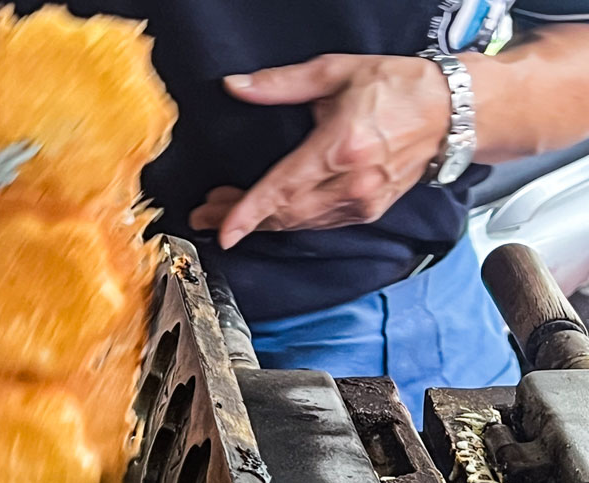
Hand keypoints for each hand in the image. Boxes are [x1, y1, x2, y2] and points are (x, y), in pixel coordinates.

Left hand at [189, 54, 451, 248]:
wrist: (455, 113)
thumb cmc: (401, 87)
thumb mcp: (337, 72)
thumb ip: (281, 84)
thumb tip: (237, 86)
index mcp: (341, 148)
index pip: (283, 188)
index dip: (248, 213)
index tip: (223, 231)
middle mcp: (351, 184)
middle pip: (283, 213)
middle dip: (239, 217)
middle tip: (205, 214)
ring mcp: (361, 203)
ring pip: (297, 223)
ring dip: (260, 221)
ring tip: (225, 212)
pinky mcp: (367, 212)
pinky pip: (317, 223)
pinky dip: (288, 220)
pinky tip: (267, 213)